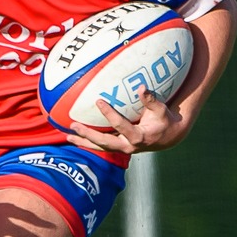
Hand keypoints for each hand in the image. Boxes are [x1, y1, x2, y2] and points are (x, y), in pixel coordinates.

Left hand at [66, 91, 186, 156]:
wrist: (168, 138)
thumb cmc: (164, 121)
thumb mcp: (161, 110)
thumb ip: (151, 100)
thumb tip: (141, 87)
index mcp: (138, 137)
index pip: (121, 126)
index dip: (109, 114)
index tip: (98, 101)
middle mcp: (128, 146)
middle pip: (104, 143)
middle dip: (88, 135)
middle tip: (74, 126)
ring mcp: (122, 148)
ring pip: (100, 147)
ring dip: (83, 142)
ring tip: (67, 136)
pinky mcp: (119, 147)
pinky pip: (101, 146)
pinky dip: (88, 142)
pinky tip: (76, 137)